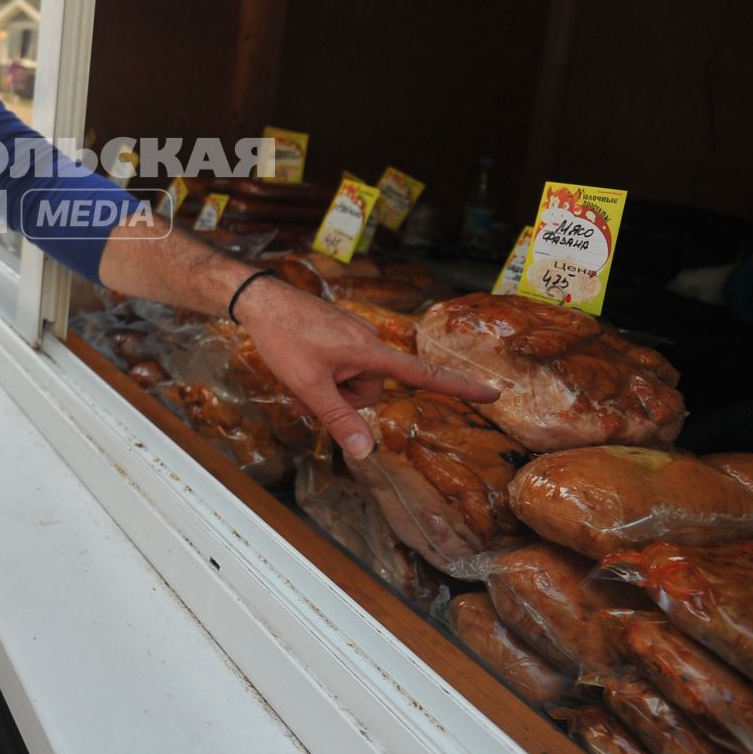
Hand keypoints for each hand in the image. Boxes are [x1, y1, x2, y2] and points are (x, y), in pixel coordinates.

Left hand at [236, 278, 496, 458]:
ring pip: (351, 384)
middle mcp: (370, 343)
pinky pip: (340, 369)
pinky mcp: (339, 337)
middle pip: (370, 392)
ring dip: (327, 389)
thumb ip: (338, 420)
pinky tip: (297, 367)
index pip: (424, 374)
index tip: (494, 395)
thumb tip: (367, 453)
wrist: (258, 300)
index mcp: (371, 352)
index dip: (459, 387)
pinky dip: (321, 377)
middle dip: (341, 399)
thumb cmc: (283, 338)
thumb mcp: (309, 386)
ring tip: (298, 376)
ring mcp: (354, 339)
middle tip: (307, 388)